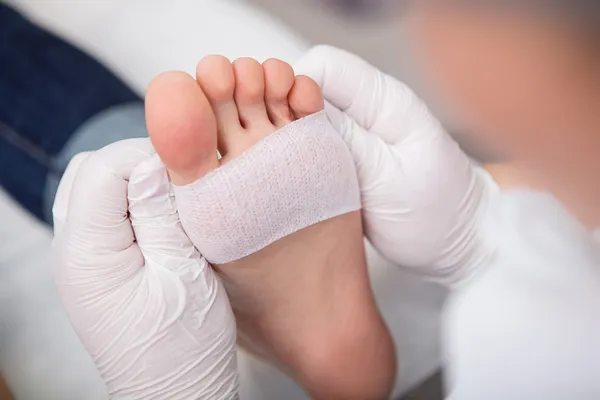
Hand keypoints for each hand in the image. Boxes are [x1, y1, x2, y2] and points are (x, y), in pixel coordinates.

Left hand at [52, 139, 238, 398]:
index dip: (149, 157)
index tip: (189, 172)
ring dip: (134, 182)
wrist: (176, 393)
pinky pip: (102, 212)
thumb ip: (163, 215)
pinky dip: (130, 202)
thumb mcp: (184, 275)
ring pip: (94, 187)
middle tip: (183, 183)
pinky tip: (161, 218)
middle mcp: (70, 251)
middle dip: (139, 164)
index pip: (104, 168)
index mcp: (87, 253)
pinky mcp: (95, 266)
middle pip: (91, 171)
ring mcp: (79, 259)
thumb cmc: (185, 347)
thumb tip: (154, 162)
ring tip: (174, 200)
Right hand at [295, 45, 495, 285]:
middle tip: (284, 157)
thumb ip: (343, 140)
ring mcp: (358, 133)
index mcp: (384, 100)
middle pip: (308, 88)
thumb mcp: (386, 177)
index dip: (294, 90)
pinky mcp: (350, 157)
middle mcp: (369, 109)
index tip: (287, 127)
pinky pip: (314, 145)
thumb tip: (297, 109)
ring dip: (291, 140)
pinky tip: (300, 180)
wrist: (458, 244)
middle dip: (286, 115)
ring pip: (305, 118)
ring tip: (291, 171)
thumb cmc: (434, 213)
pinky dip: (300, 158)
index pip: (322, 66)